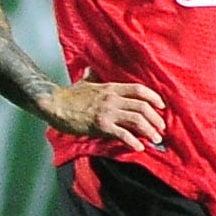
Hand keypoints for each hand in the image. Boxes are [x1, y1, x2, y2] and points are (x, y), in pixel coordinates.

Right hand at [36, 80, 165, 150]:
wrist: (54, 105)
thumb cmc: (69, 95)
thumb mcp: (85, 82)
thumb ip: (93, 76)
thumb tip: (91, 68)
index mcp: (112, 88)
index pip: (140, 90)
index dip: (154, 98)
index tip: (161, 107)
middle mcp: (113, 99)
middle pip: (143, 107)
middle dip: (156, 119)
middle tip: (161, 129)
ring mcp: (107, 112)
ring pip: (137, 120)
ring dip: (149, 131)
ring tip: (155, 140)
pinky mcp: (100, 125)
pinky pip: (122, 134)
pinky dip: (133, 142)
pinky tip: (139, 148)